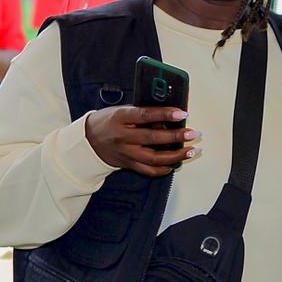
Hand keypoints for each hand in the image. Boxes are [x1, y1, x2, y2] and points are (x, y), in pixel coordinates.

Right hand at [85, 105, 199, 176]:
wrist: (87, 140)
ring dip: (176, 155)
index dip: (165, 114)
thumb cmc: (107, 122)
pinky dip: (163, 169)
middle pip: (153, 138)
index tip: (182, 114)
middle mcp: (122, 137)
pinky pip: (148, 170)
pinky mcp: (128, 164)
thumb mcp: (121, 110)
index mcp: (120, 118)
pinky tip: (175, 164)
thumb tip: (169, 118)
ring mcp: (125, 152)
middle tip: (193, 133)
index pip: (145, 115)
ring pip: (154, 158)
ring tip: (191, 151)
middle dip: (177, 136)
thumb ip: (143, 113)